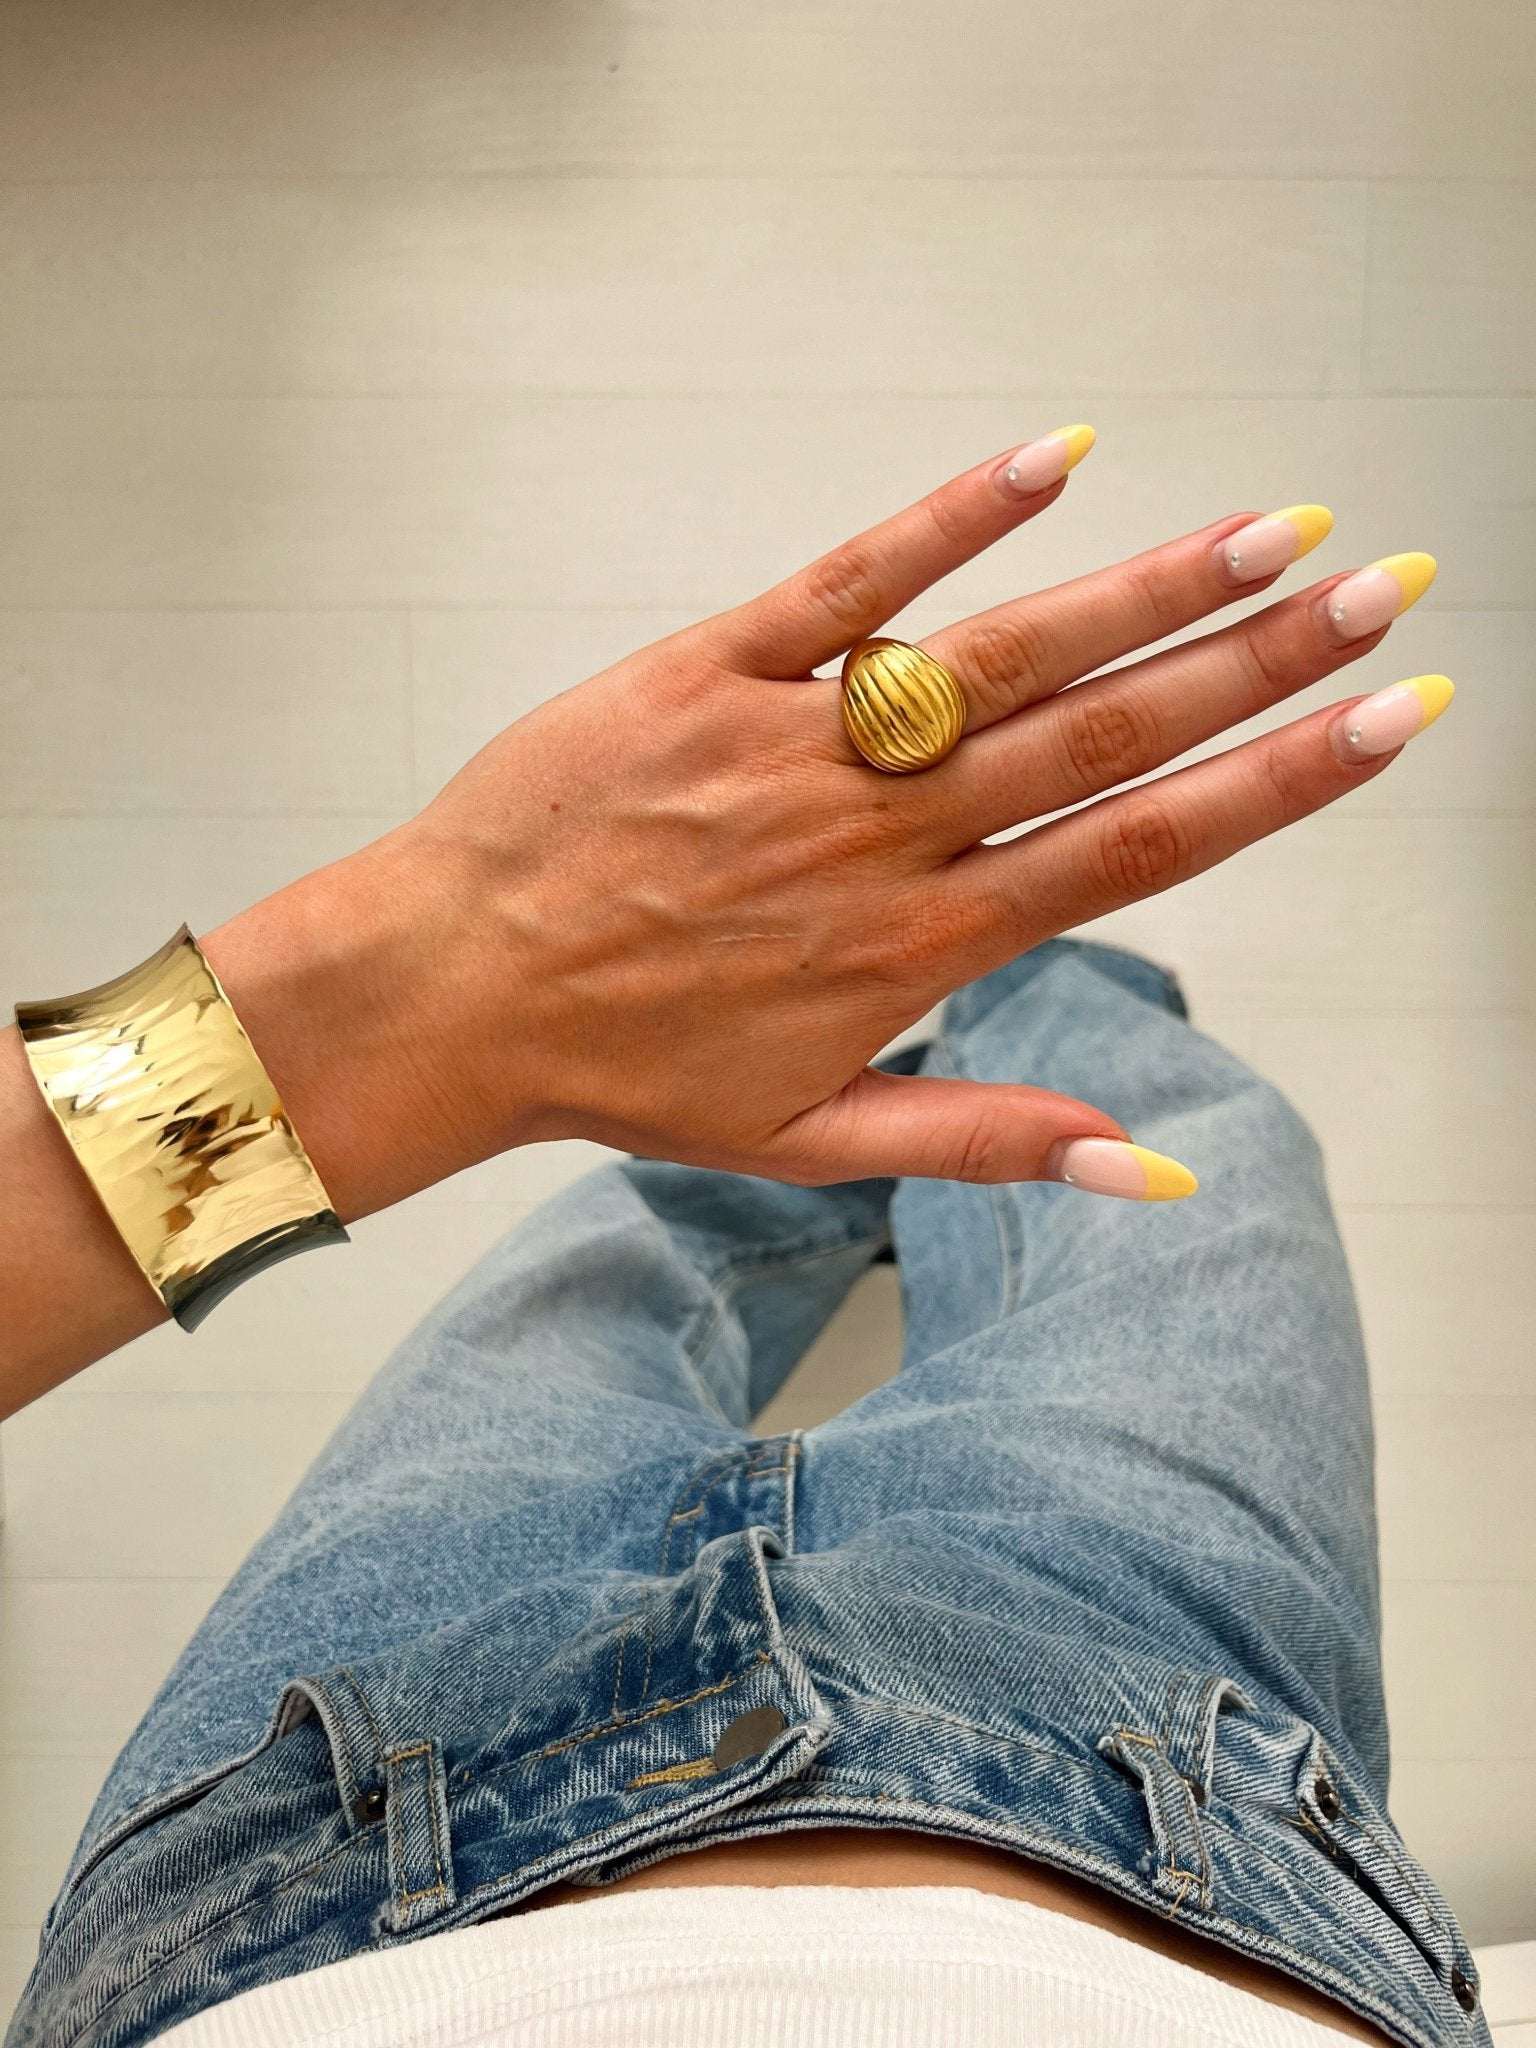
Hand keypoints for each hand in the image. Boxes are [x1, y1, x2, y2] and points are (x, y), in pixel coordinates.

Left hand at [210, 431, 1439, 1206]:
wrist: (453, 994)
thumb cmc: (631, 1071)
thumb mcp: (812, 1144)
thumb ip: (988, 1142)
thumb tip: (1153, 1174)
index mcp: (920, 947)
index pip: (1137, 850)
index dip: (1276, 782)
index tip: (1390, 722)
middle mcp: (880, 842)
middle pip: (1102, 738)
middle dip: (1260, 664)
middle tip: (1386, 592)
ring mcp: (797, 751)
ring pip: (1002, 656)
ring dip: (1149, 589)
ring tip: (1276, 531)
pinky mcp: (708, 674)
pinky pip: (844, 584)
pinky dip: (949, 521)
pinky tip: (1058, 458)